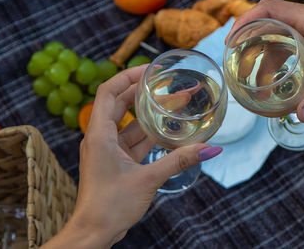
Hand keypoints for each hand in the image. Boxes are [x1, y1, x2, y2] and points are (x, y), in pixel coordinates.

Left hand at [42, 66, 221, 248]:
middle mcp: (101, 138)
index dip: (128, 76)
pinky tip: (170, 131)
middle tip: (169, 84)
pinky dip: (150, 135)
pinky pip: (134, 141)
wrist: (94, 232)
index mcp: (99, 134)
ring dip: (151, 115)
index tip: (151, 69)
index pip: (109, 91)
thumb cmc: (110, 206)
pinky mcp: (116, 162)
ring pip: (130, 124)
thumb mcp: (148, 179)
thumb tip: (209, 148)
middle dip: (145, 92)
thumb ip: (179, 160)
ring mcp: (108, 150)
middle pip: (121, 103)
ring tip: (176, 104)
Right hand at [228, 0, 303, 121]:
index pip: (268, 9)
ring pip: (285, 31)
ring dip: (269, 47)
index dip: (245, 20)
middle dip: (251, 37)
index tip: (232, 40)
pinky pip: (300, 42)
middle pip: (271, 19)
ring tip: (255, 70)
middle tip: (238, 61)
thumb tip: (301, 116)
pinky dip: (288, 55)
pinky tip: (285, 74)